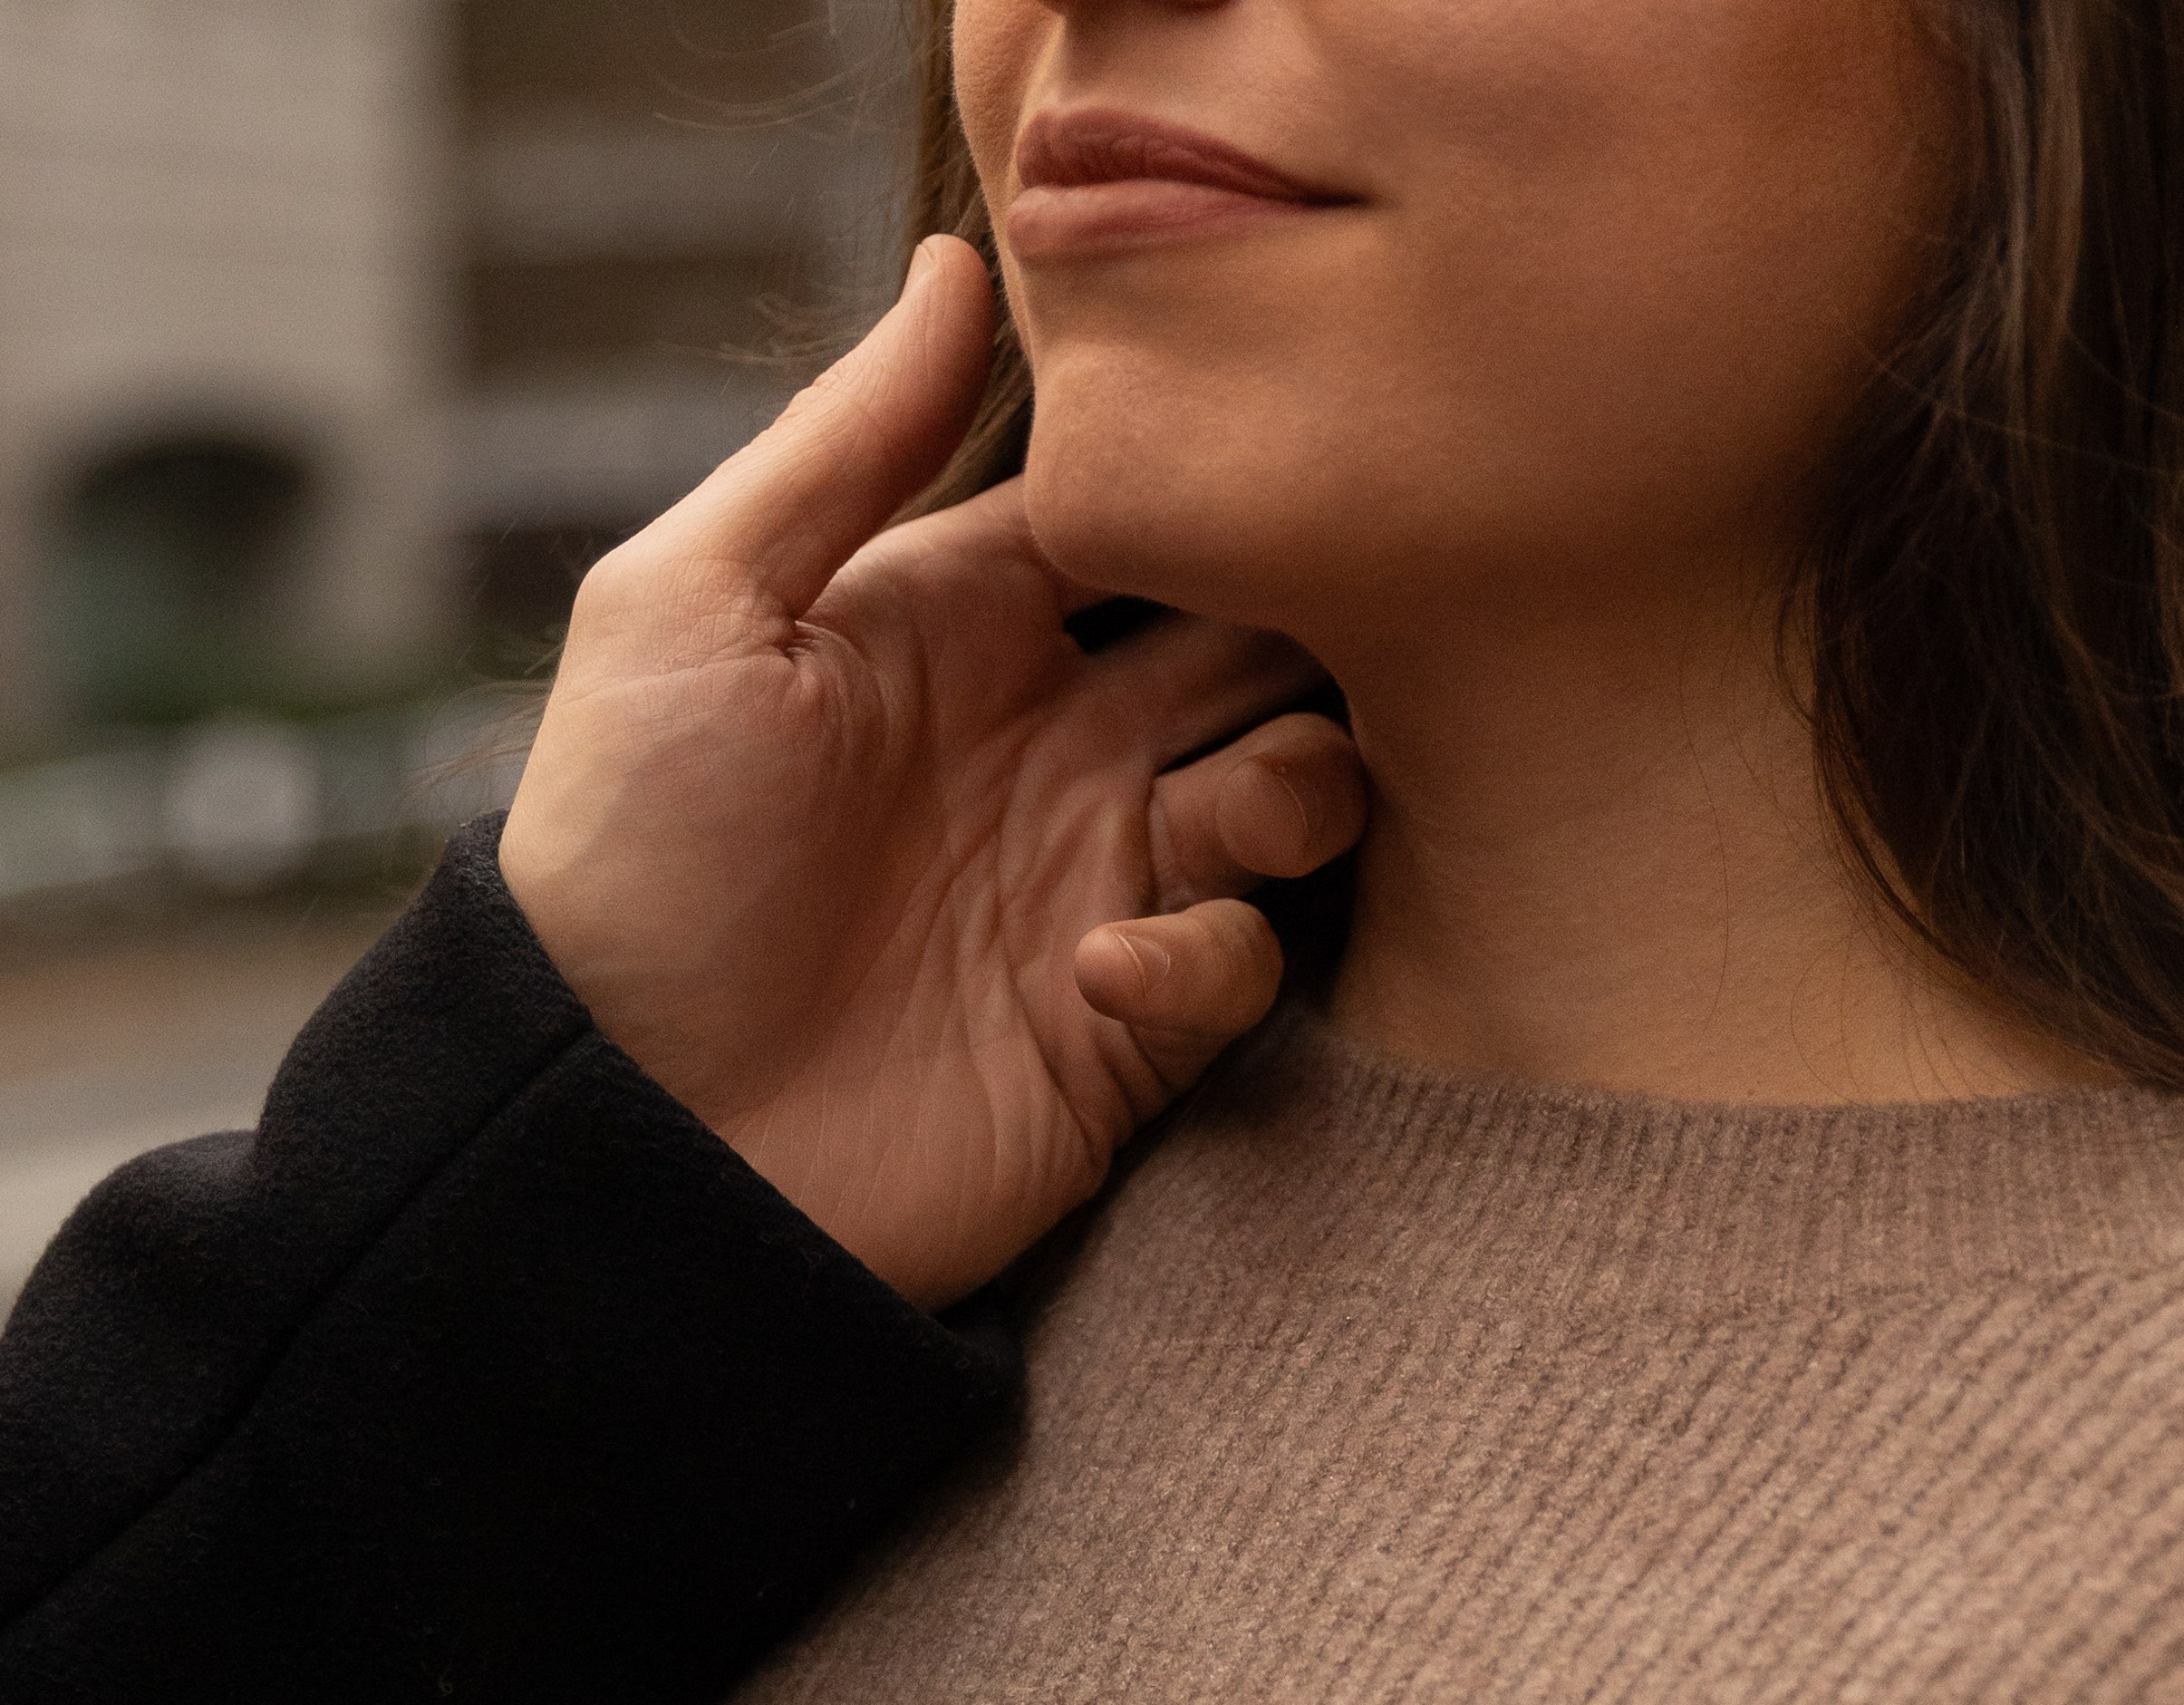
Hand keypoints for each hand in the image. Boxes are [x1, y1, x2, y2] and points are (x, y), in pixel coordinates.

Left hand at [499, 237, 1365, 1307]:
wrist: (624, 1136)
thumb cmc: (632, 858)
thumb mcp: (695, 611)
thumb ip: (843, 445)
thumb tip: (960, 263)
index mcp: (964, 627)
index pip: (1142, 521)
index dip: (1208, 495)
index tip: (1265, 467)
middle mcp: (1050, 739)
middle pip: (1253, 640)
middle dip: (1296, 632)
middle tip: (1298, 641)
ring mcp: (1093, 877)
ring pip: (1295, 785)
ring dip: (1291, 785)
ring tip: (1206, 819)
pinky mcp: (1122, 1022)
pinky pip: (1240, 958)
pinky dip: (1205, 952)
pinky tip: (1095, 973)